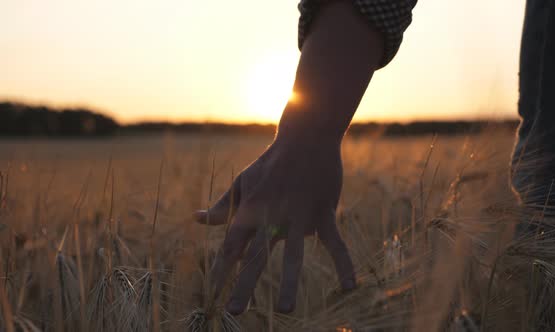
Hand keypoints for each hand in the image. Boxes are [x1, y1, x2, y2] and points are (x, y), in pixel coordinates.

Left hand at [195, 139, 355, 313]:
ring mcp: (299, 215)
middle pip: (256, 255)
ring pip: (293, 254)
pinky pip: (335, 243)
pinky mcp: (323, 212)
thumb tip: (197, 220)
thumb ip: (223, 207)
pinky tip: (350, 287)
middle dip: (244, 284)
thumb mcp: (242, 182)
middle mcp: (272, 216)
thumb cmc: (270, 163)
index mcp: (251, 210)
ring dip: (288, 282)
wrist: (305, 137)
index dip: (222, 268)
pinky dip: (343, 264)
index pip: (232, 245)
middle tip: (234, 312)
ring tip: (284, 310)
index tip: (212, 291)